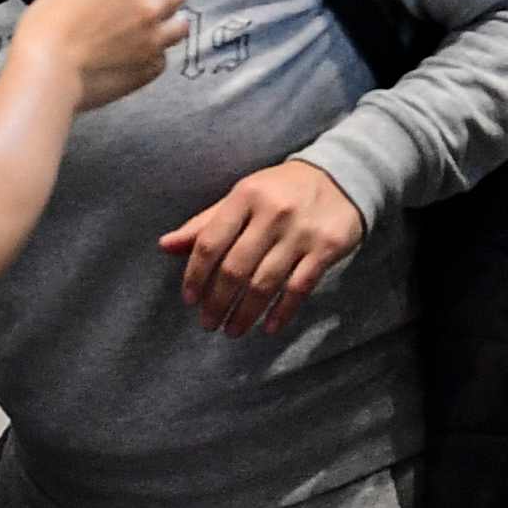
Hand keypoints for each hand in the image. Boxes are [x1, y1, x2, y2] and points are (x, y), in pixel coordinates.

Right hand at [9, 0, 192, 106]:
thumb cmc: (45, 30)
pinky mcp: (149, 70)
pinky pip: (162, 59)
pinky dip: (152, 57)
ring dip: (168, 24)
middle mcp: (146, 7)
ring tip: (147, 31)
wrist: (47, 75)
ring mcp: (152, 40)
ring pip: (181, 25)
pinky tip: (133, 58)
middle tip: (147, 1)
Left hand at [161, 161, 368, 337]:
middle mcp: (272, 213)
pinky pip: (299, 288)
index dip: (195, 275)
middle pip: (235, 268)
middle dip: (217, 302)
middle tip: (208, 323)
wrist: (342, 176)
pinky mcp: (326, 248)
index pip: (210, 242)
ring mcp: (300, 232)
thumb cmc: (280, 190)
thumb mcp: (243, 196)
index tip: (190, 300)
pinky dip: (282, 312)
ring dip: (245, 313)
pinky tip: (269, 328)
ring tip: (232, 330)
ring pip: (265, 283)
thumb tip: (165, 246)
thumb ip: (206, 223)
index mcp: (245, 196)